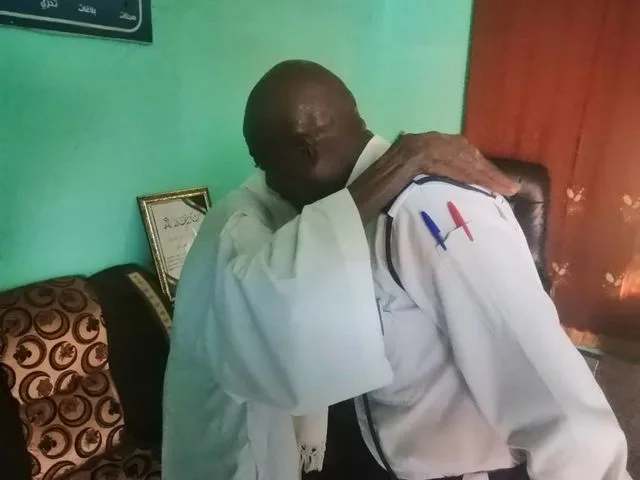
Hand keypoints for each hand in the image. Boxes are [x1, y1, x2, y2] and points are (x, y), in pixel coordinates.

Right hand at [387, 132, 520, 196]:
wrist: (360, 193)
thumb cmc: (380, 190)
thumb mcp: (408, 178)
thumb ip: (425, 173)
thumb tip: (444, 180)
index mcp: (421, 142)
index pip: (459, 150)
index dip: (480, 166)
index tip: (497, 180)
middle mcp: (423, 139)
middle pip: (465, 153)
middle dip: (489, 171)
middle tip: (510, 187)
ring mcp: (420, 146)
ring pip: (462, 160)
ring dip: (486, 176)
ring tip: (505, 189)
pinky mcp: (417, 157)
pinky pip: (449, 167)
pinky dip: (468, 177)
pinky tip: (484, 186)